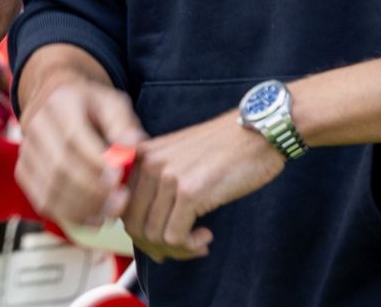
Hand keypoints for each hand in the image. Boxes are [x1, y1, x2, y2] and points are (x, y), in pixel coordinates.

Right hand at [15, 80, 143, 226]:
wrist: (54, 102)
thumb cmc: (90, 106)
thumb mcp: (111, 103)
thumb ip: (123, 124)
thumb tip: (134, 146)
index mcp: (59, 105)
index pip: (72, 137)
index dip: (95, 162)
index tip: (119, 178)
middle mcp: (36, 127)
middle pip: (60, 167)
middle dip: (92, 190)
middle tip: (120, 202)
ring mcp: (26, 152)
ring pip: (49, 189)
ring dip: (82, 208)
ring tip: (110, 214)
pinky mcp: (23, 173)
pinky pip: (42, 201)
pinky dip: (68, 216)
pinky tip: (92, 219)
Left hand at [121, 112, 285, 260]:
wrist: (258, 133)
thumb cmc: (224, 148)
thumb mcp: (178, 157)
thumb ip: (156, 185)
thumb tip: (146, 232)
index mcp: (142, 154)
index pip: (122, 207)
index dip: (140, 232)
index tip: (162, 241)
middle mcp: (149, 163)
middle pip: (134, 225)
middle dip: (157, 246)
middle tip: (183, 247)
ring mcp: (168, 177)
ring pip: (154, 235)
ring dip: (177, 248)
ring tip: (198, 240)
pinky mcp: (190, 192)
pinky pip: (175, 237)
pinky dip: (190, 246)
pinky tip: (206, 235)